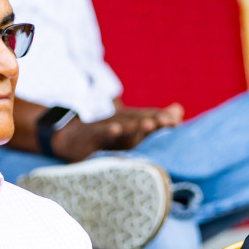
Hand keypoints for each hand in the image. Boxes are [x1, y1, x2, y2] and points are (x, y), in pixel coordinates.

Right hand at [53, 103, 184, 160]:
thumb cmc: (105, 136)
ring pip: (121, 125)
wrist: (69, 138)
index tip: (177, 121)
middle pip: (138, 119)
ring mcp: (104, 127)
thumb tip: (179, 109)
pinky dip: (108, 130)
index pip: (149, 117)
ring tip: (150, 125)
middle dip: (154, 119)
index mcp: (130, 121)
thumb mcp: (131, 129)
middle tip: (169, 121)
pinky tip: (116, 130)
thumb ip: (155, 120)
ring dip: (136, 125)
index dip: (163, 118)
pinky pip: (99, 133)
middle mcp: (119, 121)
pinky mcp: (90, 135)